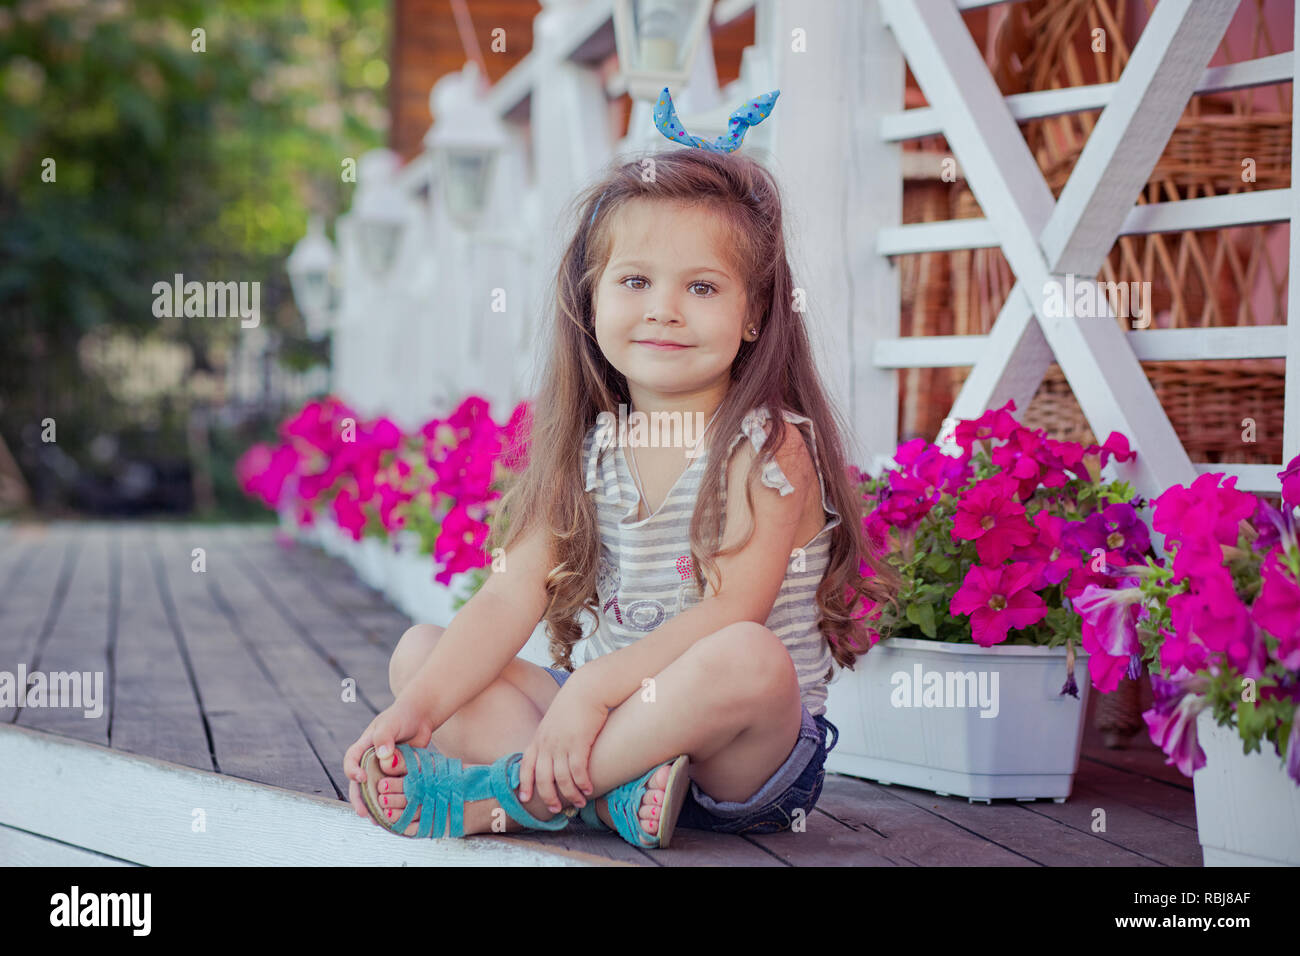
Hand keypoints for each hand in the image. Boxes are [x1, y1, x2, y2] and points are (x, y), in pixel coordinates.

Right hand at [343, 695, 434, 822]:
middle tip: (363, 812)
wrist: (421, 718)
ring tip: (378, 821)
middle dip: (360, 799)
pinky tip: (395, 814)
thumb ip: (385, 737)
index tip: (360, 778)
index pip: (351, 761)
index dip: (352, 771)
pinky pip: (391, 790)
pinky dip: (391, 802)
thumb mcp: (392, 723)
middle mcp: (371, 761)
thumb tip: (383, 755)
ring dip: (375, 806)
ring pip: (375, 791)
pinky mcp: (397, 775)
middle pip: (360, 783)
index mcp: (364, 747)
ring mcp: (384, 769)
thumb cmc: (402, 716)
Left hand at [516, 679, 608, 815]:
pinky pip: (578, 771)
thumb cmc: (573, 704)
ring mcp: (561, 744)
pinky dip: (582, 783)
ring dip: (570, 794)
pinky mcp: (578, 743)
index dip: (524, 783)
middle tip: (556, 808)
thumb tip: (552, 753)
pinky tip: (589, 789)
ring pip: (561, 778)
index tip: (525, 799)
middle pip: (542, 778)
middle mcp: (547, 744)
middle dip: (548, 796)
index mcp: (539, 739)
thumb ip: (549, 738)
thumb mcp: (554, 721)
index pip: (526, 765)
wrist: (587, 689)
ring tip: (580, 802)